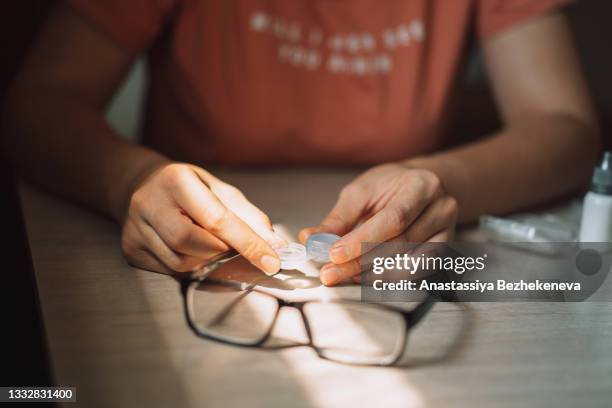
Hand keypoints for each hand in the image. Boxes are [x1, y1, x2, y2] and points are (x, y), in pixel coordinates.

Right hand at [120, 163, 284, 274]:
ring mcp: (135, 228)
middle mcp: (149, 203)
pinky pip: (167, 271)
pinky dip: (190, 267)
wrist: (143, 187)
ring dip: (206, 262)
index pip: (216, 218)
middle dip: (221, 252)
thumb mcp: (219, 190)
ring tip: (210, 246)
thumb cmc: (189, 189)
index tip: (271, 261)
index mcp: (176, 180)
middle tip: (234, 250)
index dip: (247, 243)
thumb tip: (275, 245)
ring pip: (179, 263)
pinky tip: (192, 252)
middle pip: (190, 242)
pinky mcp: (130, 249)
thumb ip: (248, 216)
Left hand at [300, 163, 457, 285]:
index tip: (333, 254)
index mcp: (421, 185)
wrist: (418, 187)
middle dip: (360, 262)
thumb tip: (310, 238)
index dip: (362, 240)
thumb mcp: (360, 192)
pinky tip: (365, 279)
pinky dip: (389, 278)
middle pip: (400, 244)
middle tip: (330, 274)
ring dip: (372, 275)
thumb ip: (338, 218)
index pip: (393, 219)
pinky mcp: (445, 250)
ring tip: (343, 277)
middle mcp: (441, 208)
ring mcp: (447, 231)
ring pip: (409, 263)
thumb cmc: (387, 187)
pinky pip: (417, 272)